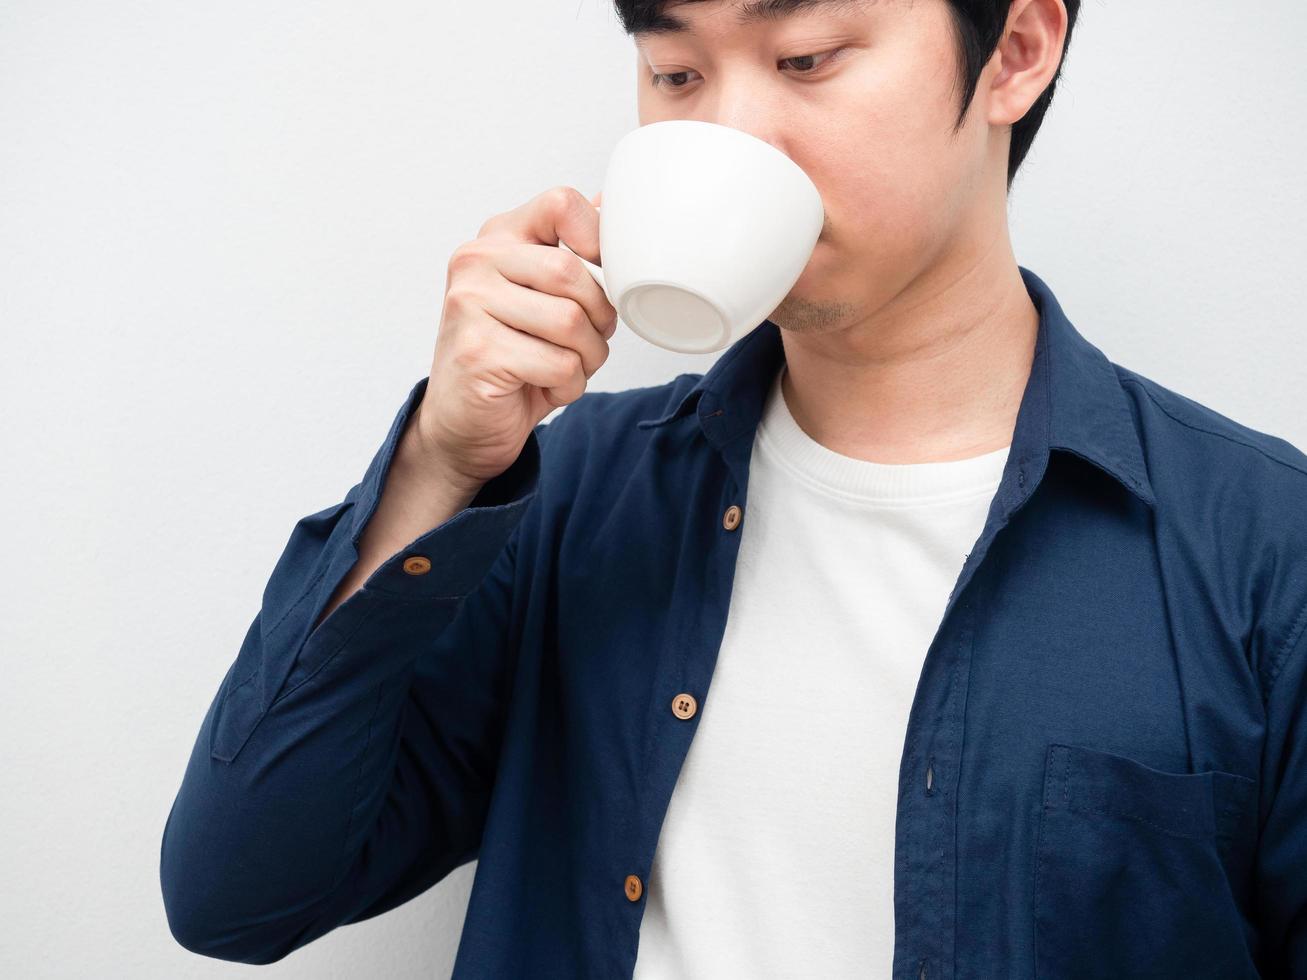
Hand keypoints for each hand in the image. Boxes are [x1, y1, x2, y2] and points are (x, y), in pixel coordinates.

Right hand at [413, 186, 615, 490]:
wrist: (463, 422)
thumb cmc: (513, 357)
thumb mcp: (544, 295)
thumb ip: (571, 250)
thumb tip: (613, 203)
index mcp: (497, 237)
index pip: (561, 204)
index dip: (598, 240)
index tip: (602, 277)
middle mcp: (475, 261)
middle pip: (572, 271)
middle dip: (599, 316)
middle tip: (589, 339)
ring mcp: (469, 305)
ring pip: (570, 320)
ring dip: (587, 356)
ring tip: (567, 365)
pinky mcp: (478, 351)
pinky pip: (559, 363)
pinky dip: (569, 384)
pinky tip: (547, 386)